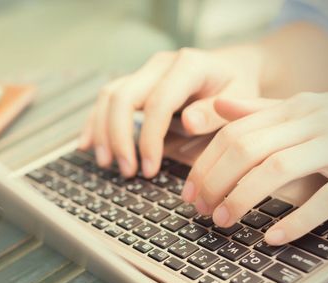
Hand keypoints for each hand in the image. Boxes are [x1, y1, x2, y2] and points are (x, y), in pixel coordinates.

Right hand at [77, 46, 262, 177]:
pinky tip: (87, 145)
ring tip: (108, 164)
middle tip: (127, 171)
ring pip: (109, 96)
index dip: (148, 139)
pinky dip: (94, 123)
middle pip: (123, 97)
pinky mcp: (135, 83)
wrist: (232, 70)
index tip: (150, 169)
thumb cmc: (237, 89)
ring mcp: (144, 72)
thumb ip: (216, 113)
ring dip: (102, 133)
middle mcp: (160, 65)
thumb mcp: (241, 101)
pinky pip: (106, 100)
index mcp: (189, 66)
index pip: (157, 103)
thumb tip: (189, 122)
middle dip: (119, 138)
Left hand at [181, 92, 327, 244]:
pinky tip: (273, 237)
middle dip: (215, 182)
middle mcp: (314, 122)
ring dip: (243, 197)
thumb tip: (219, 106)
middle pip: (248, 149)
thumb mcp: (307, 108)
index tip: (189, 192)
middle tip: (200, 209)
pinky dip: (298, 220)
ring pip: (278, 169)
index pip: (234, 133)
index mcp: (295, 108)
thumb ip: (262, 110)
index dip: (205, 165)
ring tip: (223, 221)